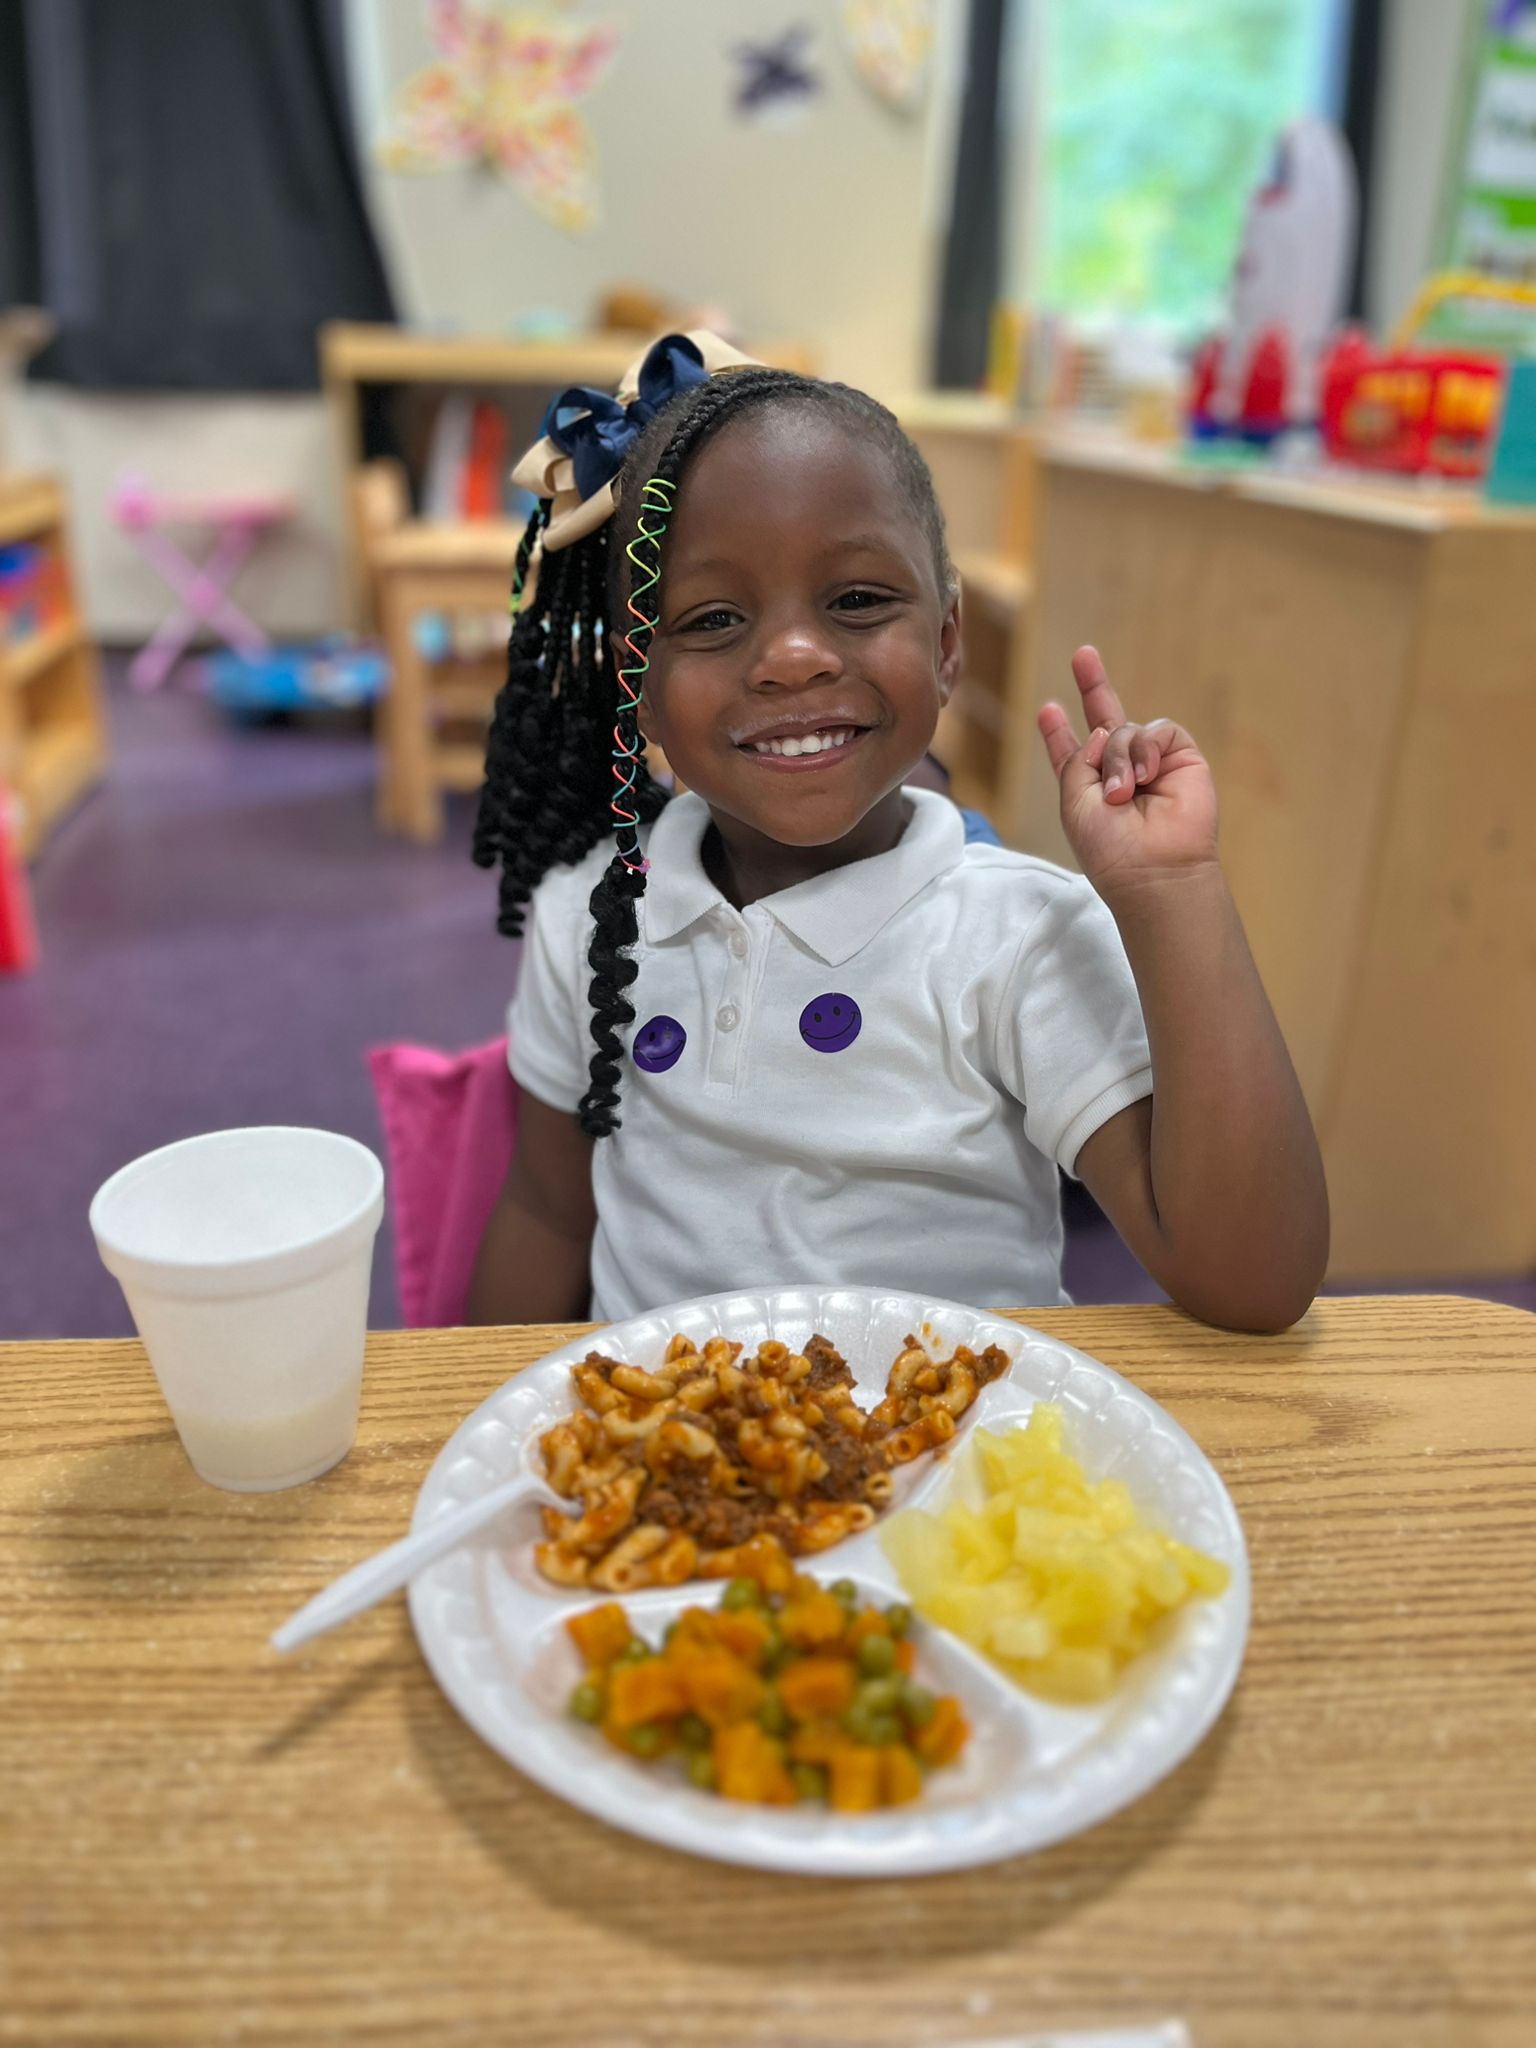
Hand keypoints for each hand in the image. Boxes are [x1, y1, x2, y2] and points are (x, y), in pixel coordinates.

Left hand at [1037, 646, 1217, 900]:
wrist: (1154, 871)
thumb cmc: (1110, 849)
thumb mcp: (1074, 803)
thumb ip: (1077, 760)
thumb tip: (1106, 729)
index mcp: (1089, 787)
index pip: (1073, 753)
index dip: (1059, 733)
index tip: (1048, 710)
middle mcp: (1120, 771)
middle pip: (1106, 720)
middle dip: (1093, 686)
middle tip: (1082, 654)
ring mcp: (1151, 764)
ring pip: (1125, 729)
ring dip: (1118, 759)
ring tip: (1122, 794)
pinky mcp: (1182, 758)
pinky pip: (1158, 730)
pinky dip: (1146, 749)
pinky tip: (1145, 777)